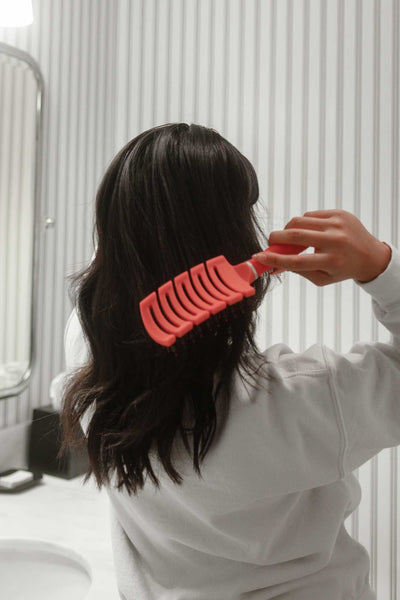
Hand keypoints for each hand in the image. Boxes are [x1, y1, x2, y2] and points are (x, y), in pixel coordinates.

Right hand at [252, 209, 391, 286]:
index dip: (274, 259)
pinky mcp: (339, 213)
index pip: (296, 261)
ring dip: (288, 230)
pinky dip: (303, 223)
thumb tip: (272, 265)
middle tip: (271, 243)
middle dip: (276, 239)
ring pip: (299, 220)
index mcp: (331, 262)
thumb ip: (297, 271)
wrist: (370, 255)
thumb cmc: (341, 269)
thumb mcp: (320, 278)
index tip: (258, 257)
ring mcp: (338, 224)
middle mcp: (335, 241)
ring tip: (292, 239)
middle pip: (295, 235)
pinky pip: (310, 215)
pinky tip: (309, 231)